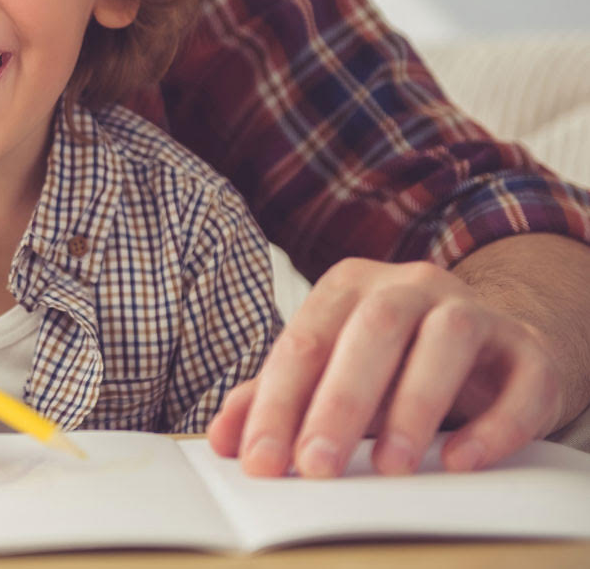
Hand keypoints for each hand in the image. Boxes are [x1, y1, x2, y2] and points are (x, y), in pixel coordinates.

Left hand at [208, 257, 564, 477]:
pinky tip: (459, 460)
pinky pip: (519, 380)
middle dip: (338, 402)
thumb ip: (275, 398)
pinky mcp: (527, 350)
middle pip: (372, 330)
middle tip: (316, 466)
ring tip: (390, 466)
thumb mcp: (330, 374)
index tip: (260, 460)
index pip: (305, 339)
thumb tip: (224, 439)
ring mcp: (473, 310)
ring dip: (414, 406)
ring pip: (446, 339)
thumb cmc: (391, 364)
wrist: (487, 349)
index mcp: (349, 285)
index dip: (278, 401)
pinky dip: (492, 424)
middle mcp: (410, 285)